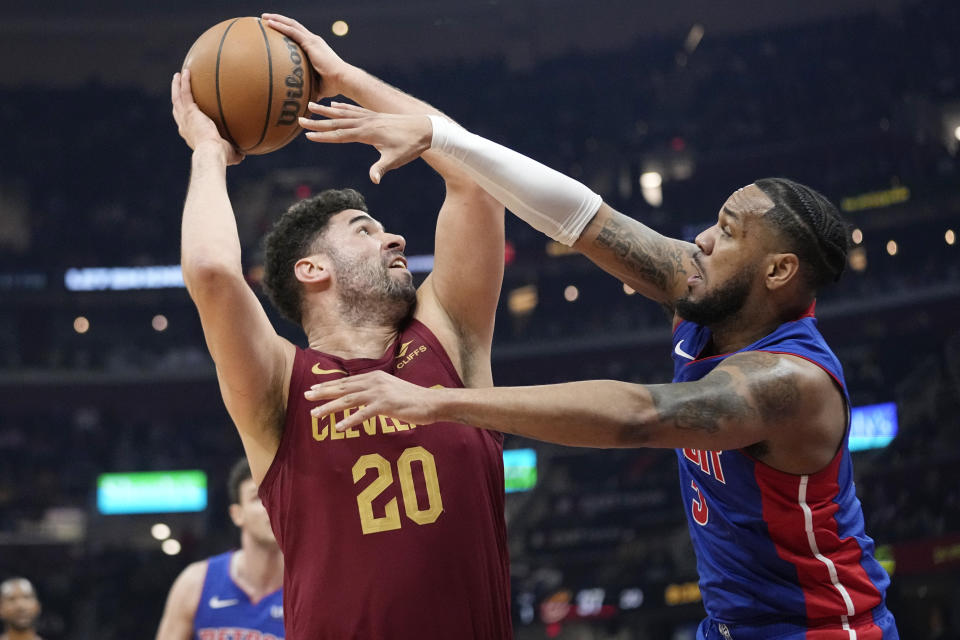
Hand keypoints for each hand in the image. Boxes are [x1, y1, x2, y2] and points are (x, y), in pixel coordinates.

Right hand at [170, 70, 243, 164]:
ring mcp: (185, 118)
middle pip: (177, 108)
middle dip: (177, 98)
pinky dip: (185, 82)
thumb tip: (244, 154)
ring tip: (178, 75)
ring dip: (177, 86)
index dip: (184, 116)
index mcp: (191, 135)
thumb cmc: (221, 157)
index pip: (185, 124)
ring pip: (177, 98)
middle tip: (177, 87)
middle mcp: (184, 126)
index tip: (187, 109)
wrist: (212, 153)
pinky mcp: (189, 111)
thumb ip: (235, 153)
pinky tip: (187, 72)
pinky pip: (185, 93)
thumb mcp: (229, 155)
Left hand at [261, 13, 350, 98]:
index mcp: (316, 48)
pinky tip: (269, 23)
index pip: (299, 35)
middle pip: (294, 26)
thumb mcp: (317, 85)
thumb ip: (308, 89)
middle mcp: (314, 41)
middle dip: (280, 20)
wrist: (343, 80)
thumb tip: (301, 101)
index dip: (288, 30)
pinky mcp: (311, 43)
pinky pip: (292, 31)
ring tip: (264, 17)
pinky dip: (280, 25)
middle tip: (266, 19)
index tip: (275, 30)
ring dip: (277, 19)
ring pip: (292, 25)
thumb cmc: (333, 86)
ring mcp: (313, 40)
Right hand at [299, 102, 431, 182]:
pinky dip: (342, 108)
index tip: (308, 135)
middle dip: (317, 122)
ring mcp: (370, 117)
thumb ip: (382, 168)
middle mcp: (366, 122)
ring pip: (343, 113)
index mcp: (367, 133)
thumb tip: (373, 180)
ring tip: (310, 105)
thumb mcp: (396, 160)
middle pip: (337, 122)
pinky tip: (333, 105)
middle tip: (299, 120)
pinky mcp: (375, 116)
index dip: (323, 136)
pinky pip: (354, 110)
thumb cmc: (410, 146)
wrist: (425, 128)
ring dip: (325, 111)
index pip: (340, 135)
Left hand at [304, 371, 443, 431]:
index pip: (346, 381)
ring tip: (315, 414)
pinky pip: (363, 414)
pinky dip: (349, 420)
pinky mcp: (386, 405)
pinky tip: (338, 427)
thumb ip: (375, 391)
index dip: (328, 385)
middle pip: (343, 387)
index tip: (313, 388)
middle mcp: (374, 381)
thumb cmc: (412, 399)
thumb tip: (361, 396)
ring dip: (330, 407)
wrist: (432, 402)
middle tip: (306, 396)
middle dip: (323, 392)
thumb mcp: (390, 390)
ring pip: (349, 399)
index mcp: (374, 377)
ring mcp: (379, 393)